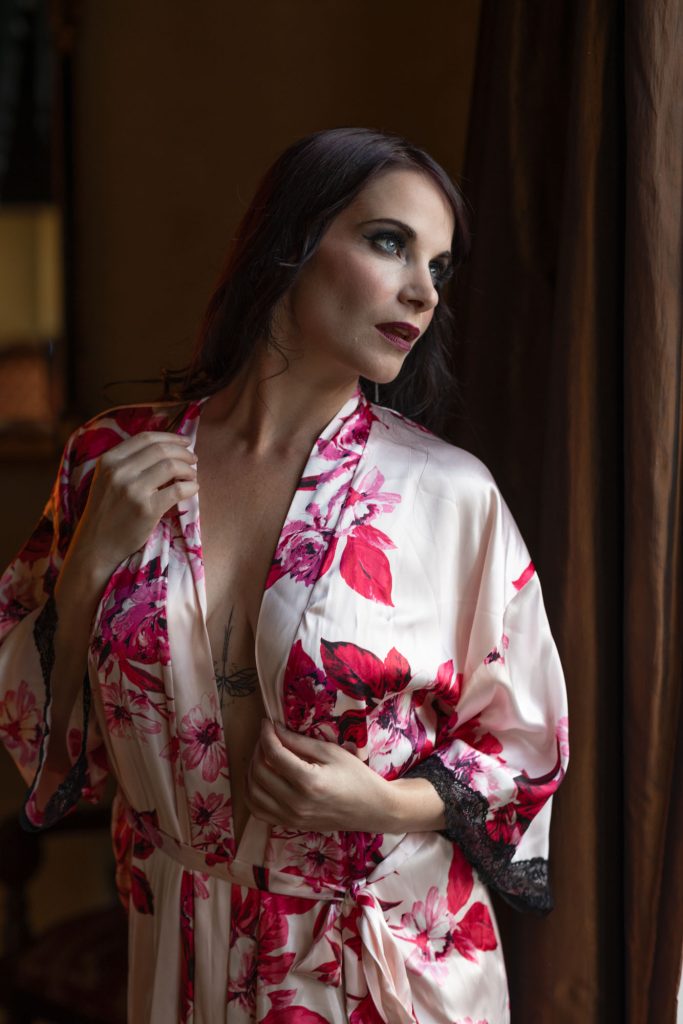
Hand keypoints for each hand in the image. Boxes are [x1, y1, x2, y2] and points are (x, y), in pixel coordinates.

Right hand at [63, 431, 198, 586]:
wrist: (96, 546)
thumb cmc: (106, 513)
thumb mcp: (107, 480)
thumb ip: (129, 463)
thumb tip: (166, 448)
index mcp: (109, 460)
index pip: (146, 438)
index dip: (170, 437)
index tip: (184, 441)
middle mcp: (119, 471)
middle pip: (161, 450)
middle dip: (183, 452)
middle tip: (193, 459)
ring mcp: (133, 490)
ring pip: (172, 466)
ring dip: (188, 469)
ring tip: (192, 476)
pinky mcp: (147, 509)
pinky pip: (178, 489)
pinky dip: (191, 487)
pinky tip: (193, 489)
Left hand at [245, 720, 395, 833]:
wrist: (372, 809)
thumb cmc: (356, 777)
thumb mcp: (331, 752)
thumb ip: (299, 742)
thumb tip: (275, 730)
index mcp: (308, 782)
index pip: (273, 754)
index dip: (266, 734)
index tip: (267, 723)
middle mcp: (295, 803)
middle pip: (259, 772)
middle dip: (257, 749)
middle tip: (267, 737)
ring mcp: (291, 818)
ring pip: (252, 793)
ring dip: (251, 770)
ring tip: (262, 756)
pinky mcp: (290, 825)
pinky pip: (258, 811)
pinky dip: (252, 793)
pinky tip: (261, 779)